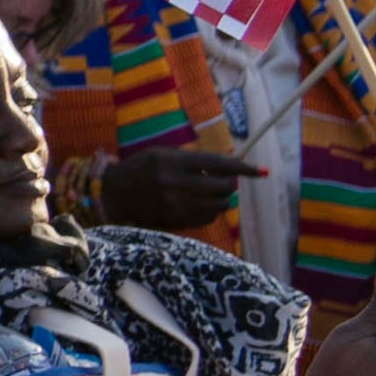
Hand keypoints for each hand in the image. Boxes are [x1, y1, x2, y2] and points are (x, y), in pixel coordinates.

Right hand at [92, 147, 251, 231]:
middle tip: (223, 182)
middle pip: (222, 188)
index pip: (218, 164)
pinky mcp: (176, 221)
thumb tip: (228, 170)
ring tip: (212, 194)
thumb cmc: (141, 168)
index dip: (242, 168)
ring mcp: (176, 205)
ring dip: (221, 200)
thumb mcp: (163, 155)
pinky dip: (211, 212)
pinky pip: (207, 218)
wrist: (114, 193)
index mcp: (173, 162)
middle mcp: (176, 184)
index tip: (261, 172)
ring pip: (218, 206)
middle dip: (228, 185)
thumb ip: (193, 161)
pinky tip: (201, 205)